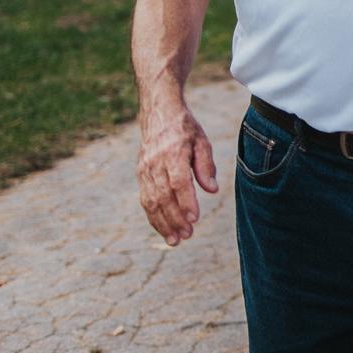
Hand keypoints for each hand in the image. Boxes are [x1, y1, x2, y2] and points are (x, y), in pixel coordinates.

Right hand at [137, 103, 217, 246]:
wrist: (158, 112)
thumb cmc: (184, 128)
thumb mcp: (201, 141)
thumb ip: (206, 166)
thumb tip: (212, 190)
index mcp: (173, 152)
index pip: (178, 181)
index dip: (186, 201)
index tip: (194, 219)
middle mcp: (155, 162)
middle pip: (163, 195)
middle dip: (174, 218)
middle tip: (187, 236)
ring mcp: (145, 169)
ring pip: (151, 201)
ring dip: (162, 223)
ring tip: (175, 240)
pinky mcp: (140, 174)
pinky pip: (145, 199)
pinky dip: (153, 216)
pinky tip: (163, 229)